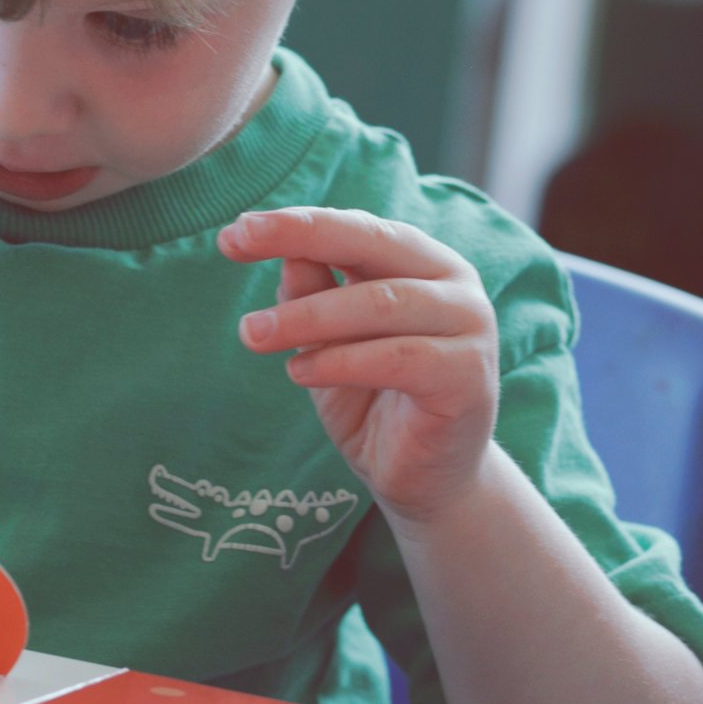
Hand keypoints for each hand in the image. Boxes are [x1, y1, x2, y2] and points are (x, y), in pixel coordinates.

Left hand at [218, 207, 499, 527]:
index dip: (294, 224)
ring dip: (307, 315)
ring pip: (379, 303)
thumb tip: (285, 254)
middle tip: (236, 245)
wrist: (426, 479)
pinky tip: (299, 372)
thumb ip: (312, 294)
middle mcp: (452, 282)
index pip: (354, 227)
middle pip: (371, 243)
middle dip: (299, 237)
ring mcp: (469, 326)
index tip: (233, 233)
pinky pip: (398, 359)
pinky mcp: (468, 377)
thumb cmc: (373, 398)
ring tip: (254, 334)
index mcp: (419, 260)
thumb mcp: (326, 342)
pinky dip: (341, 362)